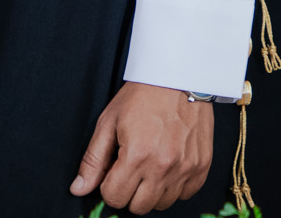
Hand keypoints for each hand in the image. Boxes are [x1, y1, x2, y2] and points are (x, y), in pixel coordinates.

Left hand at [69, 82, 212, 213]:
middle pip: (138, 207)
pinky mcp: (202, 165)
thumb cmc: (142, 95)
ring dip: (153, 191)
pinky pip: (186, 194)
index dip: (109, 186)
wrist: (179, 75)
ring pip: (162, 204)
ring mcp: (186, 167)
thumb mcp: (109, 122)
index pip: (115, 198)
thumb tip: (78, 190)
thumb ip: (93, 160)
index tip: (114, 170)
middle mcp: (164, 166)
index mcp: (137, 156)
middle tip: (131, 168)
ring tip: (151, 165)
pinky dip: (175, 186)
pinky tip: (169, 166)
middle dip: (129, 191)